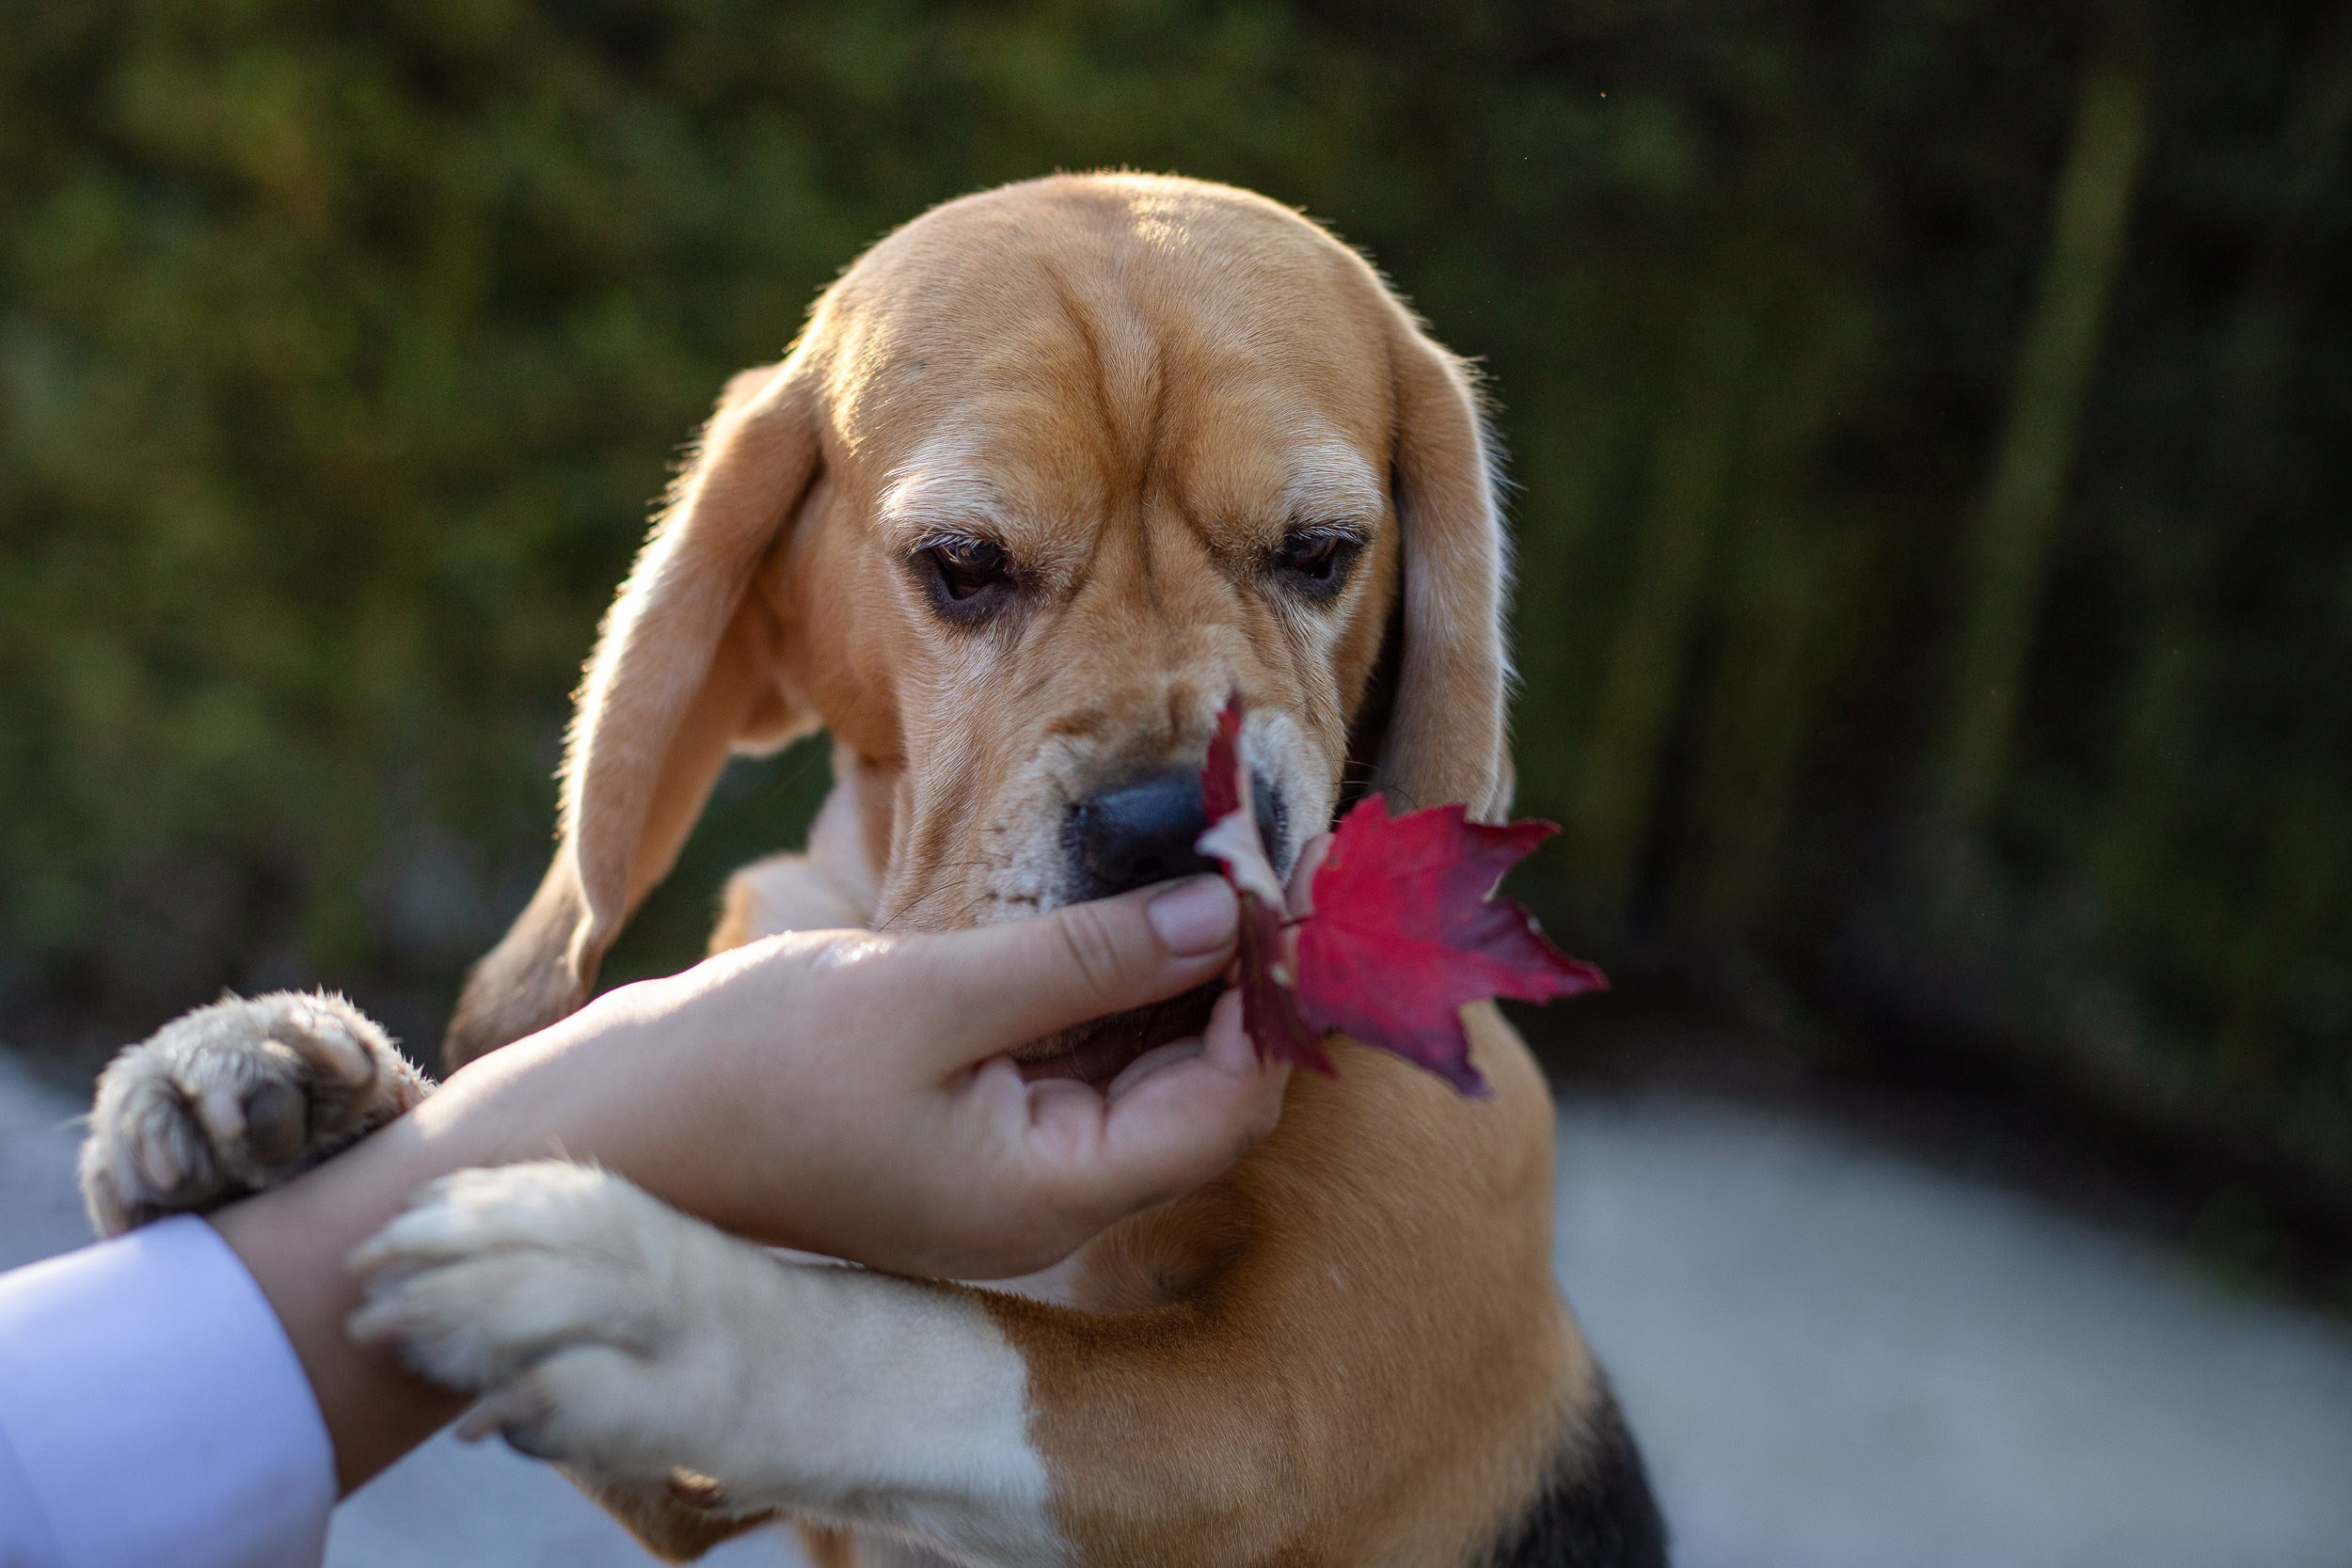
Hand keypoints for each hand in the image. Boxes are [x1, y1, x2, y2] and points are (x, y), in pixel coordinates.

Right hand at [450, 873, 1283, 1277]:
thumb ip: (1084, 959)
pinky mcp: (970, 1130)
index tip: (1282, 879)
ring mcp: (1008, 1168)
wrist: (600, 1133)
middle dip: (1237, 977)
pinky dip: (1109, 987)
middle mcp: (1048, 1196)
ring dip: (1177, 974)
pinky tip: (1120, 906)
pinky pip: (1078, 1064)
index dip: (1273, 994)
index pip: (1230, 1103)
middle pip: (1202, 1090)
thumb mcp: (924, 992)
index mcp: (1052, 1191)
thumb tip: (1223, 912)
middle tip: (1252, 852)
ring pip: (1143, 1073)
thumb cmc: (743, 1071)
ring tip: (1201, 860)